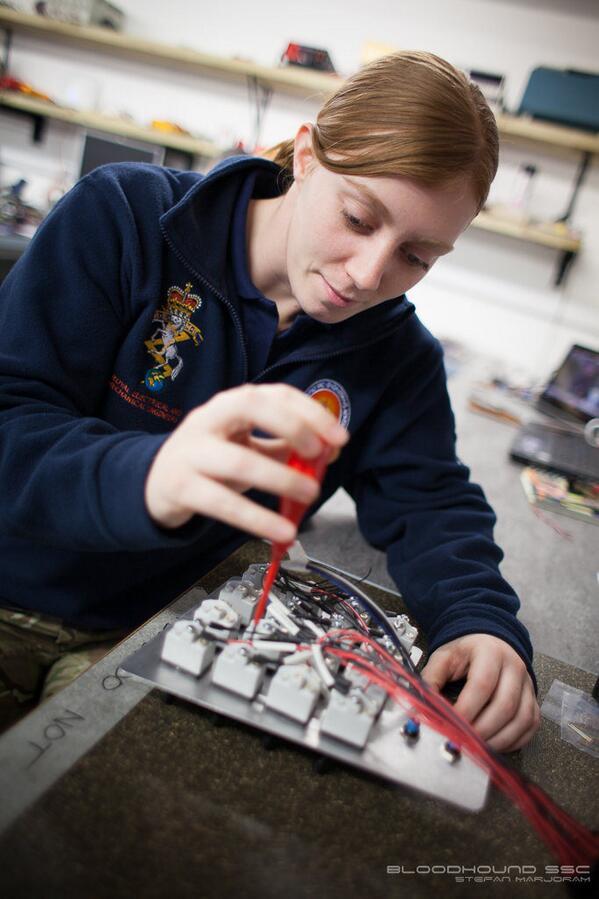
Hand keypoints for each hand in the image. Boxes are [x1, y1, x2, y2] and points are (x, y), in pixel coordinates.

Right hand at [145, 383, 347, 539]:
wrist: (154, 484)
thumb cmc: (210, 461)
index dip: (310, 412)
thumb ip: (284, 447)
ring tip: (310, 494)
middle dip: (291, 426)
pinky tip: (282, 531)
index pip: (274, 394)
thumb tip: (329, 453)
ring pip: (239, 461)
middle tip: (318, 454)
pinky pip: (222, 504)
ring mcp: (191, 452)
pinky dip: (257, 519)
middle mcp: (208, 419)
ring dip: (281, 479)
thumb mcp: (246, 447)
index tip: (339, 437)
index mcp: (230, 405)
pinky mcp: (181, 488)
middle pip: (250, 406)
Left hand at [421, 634, 539, 751]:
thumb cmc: (465, 652)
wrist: (488, 642)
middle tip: (464, 741)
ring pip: (521, 719)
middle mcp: (514, 667)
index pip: (482, 685)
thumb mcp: (444, 657)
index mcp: (490, 652)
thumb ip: (431, 679)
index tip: (452, 725)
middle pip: (505, 705)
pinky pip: (530, 726)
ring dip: (499, 739)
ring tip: (478, 747)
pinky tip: (495, 744)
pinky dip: (514, 740)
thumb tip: (422, 707)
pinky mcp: (533, 700)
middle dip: (483, 729)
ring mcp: (527, 685)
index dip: (467, 709)